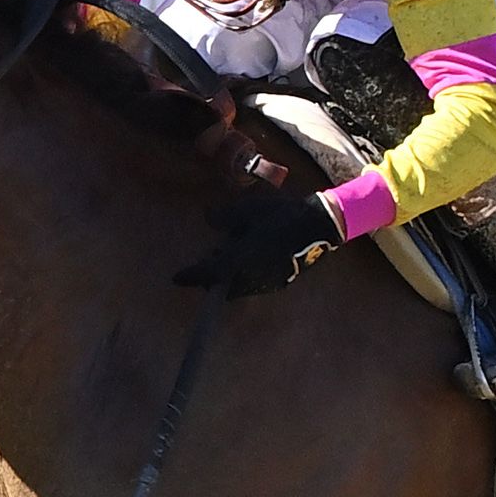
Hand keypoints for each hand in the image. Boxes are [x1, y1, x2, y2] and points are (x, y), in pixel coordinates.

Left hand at [176, 186, 344, 298]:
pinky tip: (249, 256)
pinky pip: (254, 284)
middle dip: (211, 276)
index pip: (208, 273)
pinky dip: (245, 274)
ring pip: (238, 287)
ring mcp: (267, 282)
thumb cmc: (281, 214)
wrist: (319, 226)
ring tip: (230, 254)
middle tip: (207, 260)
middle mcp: (250, 276)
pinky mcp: (279, 282)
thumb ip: (225, 216)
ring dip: (229, 276)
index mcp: (240, 259)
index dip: (191, 275)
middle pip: (222, 286)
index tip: (176, 278)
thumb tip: (207, 217)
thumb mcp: (249, 209)